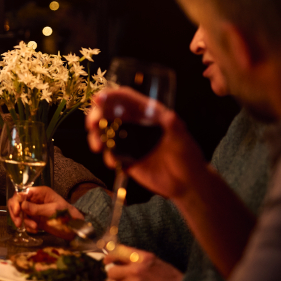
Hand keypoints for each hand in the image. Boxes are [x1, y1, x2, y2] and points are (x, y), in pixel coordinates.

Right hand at [8, 186, 82, 233]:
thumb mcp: (52, 211)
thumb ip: (37, 209)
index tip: (17, 212)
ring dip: (24, 221)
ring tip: (34, 227)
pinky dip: (28, 226)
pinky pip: (25, 221)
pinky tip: (36, 230)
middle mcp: (35, 199)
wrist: (75, 229)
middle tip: (18, 223)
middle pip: (18, 202)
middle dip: (16, 213)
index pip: (22, 193)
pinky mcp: (35, 219)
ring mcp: (34, 209)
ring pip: (20, 213)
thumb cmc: (67, 216)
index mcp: (40, 193)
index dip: (17, 201)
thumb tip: (22, 206)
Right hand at [86, 88, 204, 200]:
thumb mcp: (183, 138)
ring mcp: (128, 142)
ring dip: (95, 137)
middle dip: (95, 116)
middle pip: (108, 113)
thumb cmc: (189, 157)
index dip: (111, 95)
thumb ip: (174, 126)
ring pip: (104, 132)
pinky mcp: (125, 158)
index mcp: (147, 114)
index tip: (99, 99)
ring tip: (98, 147)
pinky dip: (107, 157)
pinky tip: (114, 163)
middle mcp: (134, 125)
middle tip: (92, 124)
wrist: (187, 185)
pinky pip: (110, 154)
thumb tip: (168, 115)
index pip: (125, 98)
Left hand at [104, 247, 182, 280]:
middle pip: (112, 272)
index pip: (116, 251)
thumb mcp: (155, 262)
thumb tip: (117, 261)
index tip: (107, 260)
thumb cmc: (172, 279)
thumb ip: (136, 260)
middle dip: (116, 276)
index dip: (109, 256)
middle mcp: (136, 270)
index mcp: (142, 258)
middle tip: (123, 278)